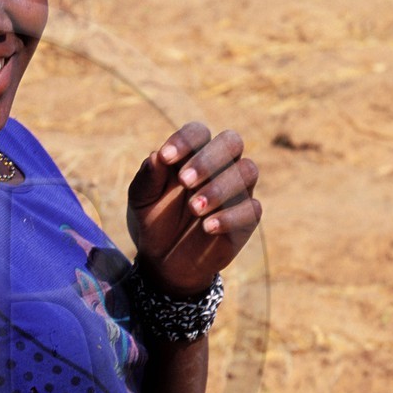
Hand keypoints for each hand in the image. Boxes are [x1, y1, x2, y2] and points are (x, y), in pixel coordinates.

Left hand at [127, 122, 260, 296]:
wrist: (163, 260)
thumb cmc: (154, 220)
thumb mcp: (141, 200)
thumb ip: (147, 178)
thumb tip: (156, 157)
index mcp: (193, 154)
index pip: (198, 132)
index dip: (185, 140)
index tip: (166, 158)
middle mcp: (220, 166)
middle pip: (232, 141)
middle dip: (208, 159)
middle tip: (184, 182)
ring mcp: (237, 190)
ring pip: (247, 170)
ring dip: (220, 187)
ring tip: (194, 208)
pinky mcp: (247, 217)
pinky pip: (252, 208)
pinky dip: (230, 216)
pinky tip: (207, 228)